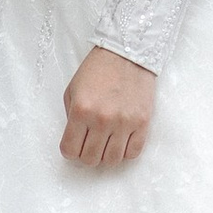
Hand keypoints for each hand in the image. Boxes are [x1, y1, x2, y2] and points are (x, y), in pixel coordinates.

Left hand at [60, 46, 155, 169]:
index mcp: (81, 110)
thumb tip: (75, 140)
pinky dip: (125, 152)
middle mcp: (102, 120)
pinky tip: (121, 141)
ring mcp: (124, 123)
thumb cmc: (98, 70)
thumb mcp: (73, 90)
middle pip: (90, 159)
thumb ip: (70, 117)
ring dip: (106, 155)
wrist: (127, 52)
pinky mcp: (142, 123)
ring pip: (112, 160)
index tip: (73, 145)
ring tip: (106, 143)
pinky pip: (133, 153)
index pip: (70, 150)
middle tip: (89, 144)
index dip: (69, 151)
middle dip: (86, 155)